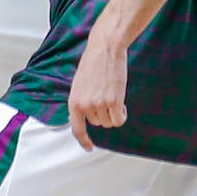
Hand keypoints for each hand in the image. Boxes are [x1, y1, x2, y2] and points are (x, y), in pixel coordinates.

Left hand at [68, 32, 128, 151]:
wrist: (105, 48)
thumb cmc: (94, 62)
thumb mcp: (79, 84)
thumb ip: (81, 101)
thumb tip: (86, 116)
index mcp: (73, 101)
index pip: (77, 128)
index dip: (83, 140)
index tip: (89, 147)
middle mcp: (85, 105)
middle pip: (98, 124)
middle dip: (104, 114)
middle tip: (107, 98)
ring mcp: (99, 104)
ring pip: (109, 122)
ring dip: (114, 113)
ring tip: (113, 96)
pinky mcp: (114, 101)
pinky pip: (119, 120)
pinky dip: (122, 115)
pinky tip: (122, 104)